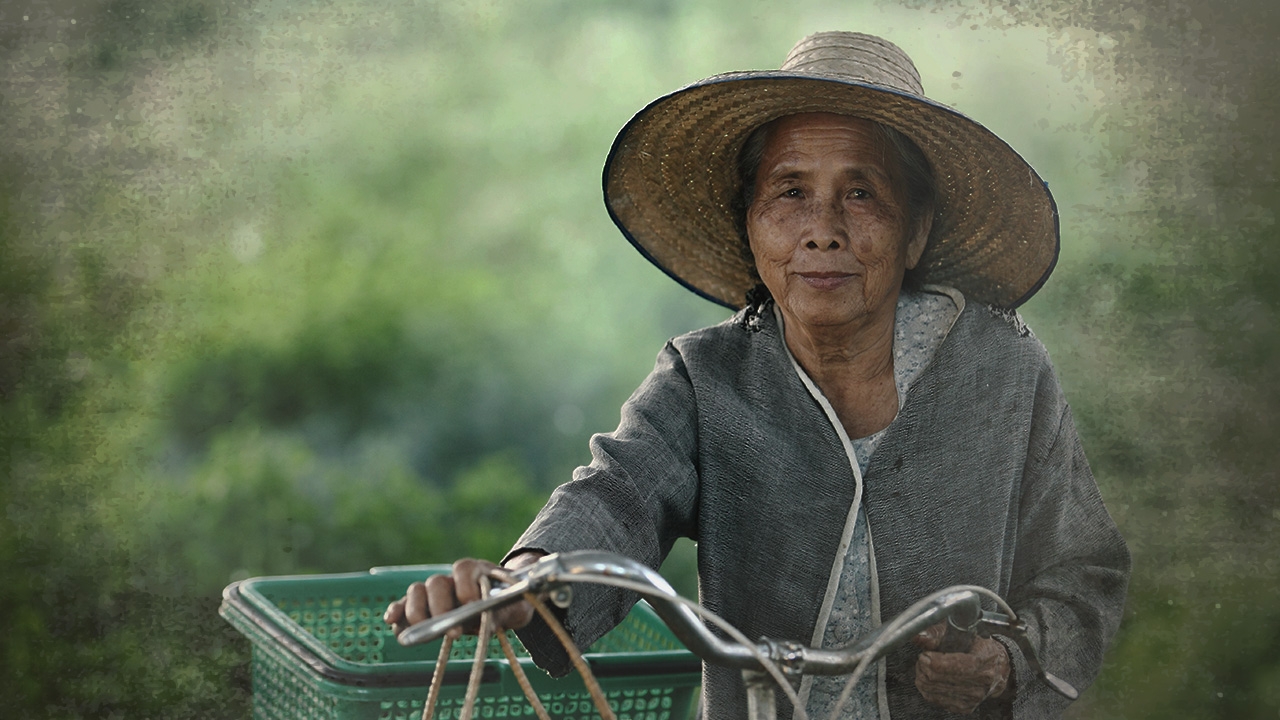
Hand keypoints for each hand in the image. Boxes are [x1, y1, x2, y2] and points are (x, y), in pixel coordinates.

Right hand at [382, 552, 545, 637]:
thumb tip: (488, 619)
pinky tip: (392, 621)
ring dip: (417, 611)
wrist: (502, 606)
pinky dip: (397, 611)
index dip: (464, 584)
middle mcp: (452, 578)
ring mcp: (435, 592)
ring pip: (417, 592)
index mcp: (476, 571)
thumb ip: (507, 611)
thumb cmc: (509, 604)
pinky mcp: (423, 607)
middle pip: (436, 583)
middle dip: (440, 607)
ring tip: (423, 631)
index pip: (463, 568)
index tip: (471, 603)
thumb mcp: (517, 607)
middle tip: (453, 631)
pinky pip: (404, 605)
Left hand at [912, 621, 1010, 713]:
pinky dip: (926, 688)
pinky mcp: (965, 707)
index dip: (936, 661)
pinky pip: (935, 699)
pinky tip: (928, 678)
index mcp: (985, 660)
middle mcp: (982, 682)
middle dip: (924, 667)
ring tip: (924, 666)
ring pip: (934, 690)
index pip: (958, 666)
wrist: (997, 668)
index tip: (925, 654)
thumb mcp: (962, 634)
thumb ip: (937, 634)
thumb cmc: (978, 648)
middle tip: (923, 657)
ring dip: (922, 676)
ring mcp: (974, 697)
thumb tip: (918, 635)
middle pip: (941, 678)